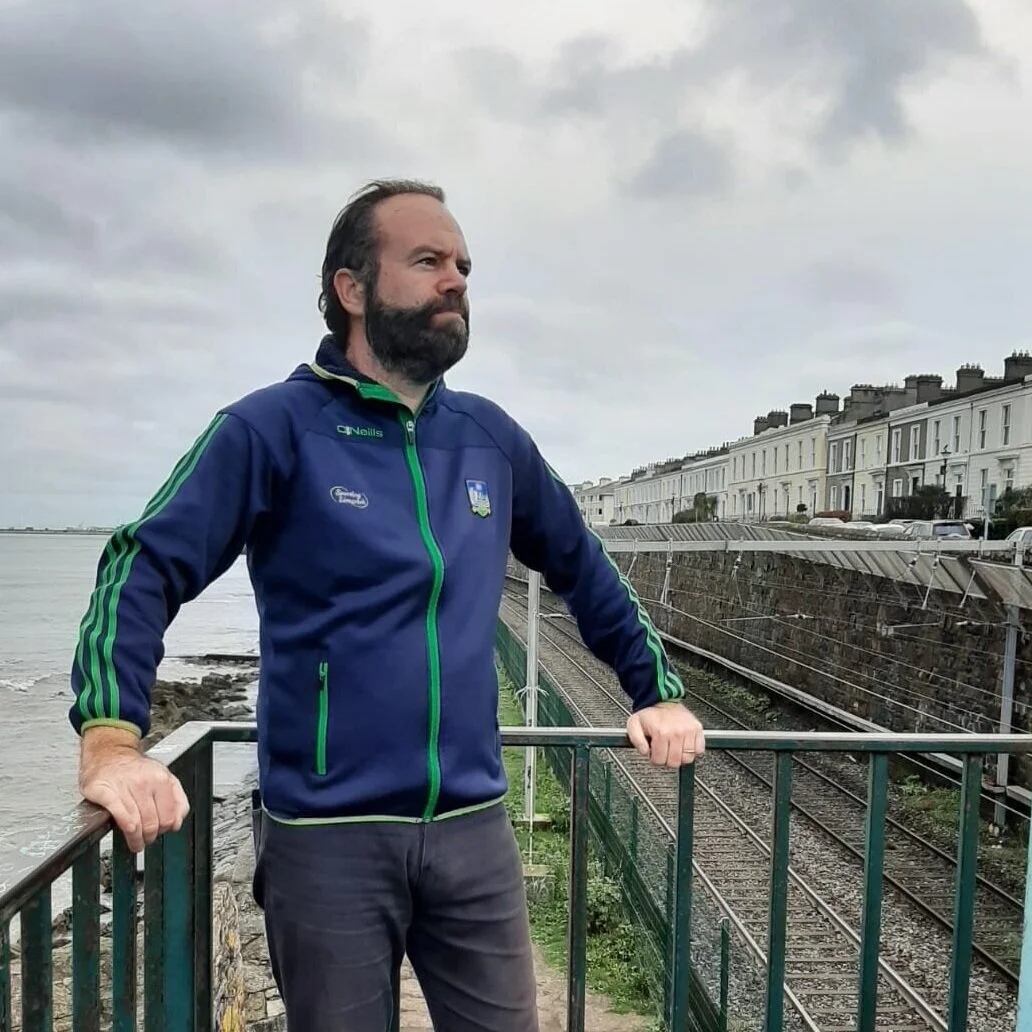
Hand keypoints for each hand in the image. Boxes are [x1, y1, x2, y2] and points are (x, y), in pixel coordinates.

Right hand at [79, 727, 189, 852]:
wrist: (108, 753)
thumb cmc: (135, 769)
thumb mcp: (163, 777)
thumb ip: (176, 799)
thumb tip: (178, 822)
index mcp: (162, 779)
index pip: (170, 815)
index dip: (165, 829)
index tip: (160, 833)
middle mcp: (144, 781)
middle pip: (153, 822)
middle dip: (150, 837)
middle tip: (145, 840)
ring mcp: (124, 785)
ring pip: (136, 822)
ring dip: (136, 839)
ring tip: (135, 842)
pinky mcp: (104, 789)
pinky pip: (119, 813)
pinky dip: (126, 827)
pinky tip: (128, 832)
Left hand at [626, 701, 704, 768]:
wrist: (663, 701)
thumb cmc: (650, 714)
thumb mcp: (634, 724)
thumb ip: (636, 740)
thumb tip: (645, 752)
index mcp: (661, 732)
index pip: (659, 760)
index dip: (655, 758)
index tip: (654, 752)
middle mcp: (676, 732)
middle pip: (674, 762)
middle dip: (667, 759)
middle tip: (664, 750)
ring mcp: (688, 731)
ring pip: (688, 758)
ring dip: (680, 756)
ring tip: (674, 748)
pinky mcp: (697, 729)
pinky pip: (699, 750)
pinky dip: (692, 751)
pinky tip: (684, 745)